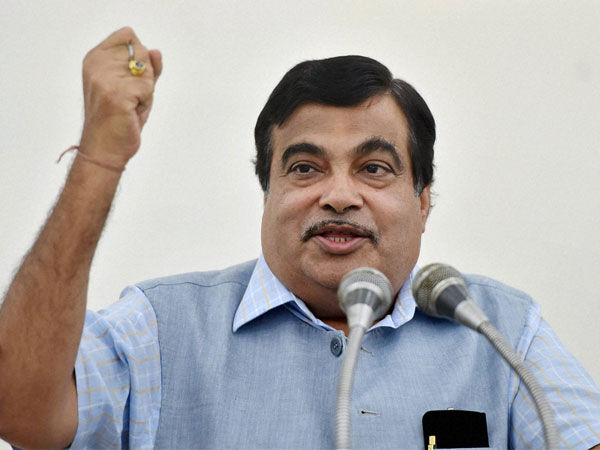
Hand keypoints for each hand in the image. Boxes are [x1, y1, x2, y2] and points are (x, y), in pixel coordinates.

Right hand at [79, 27, 161, 166]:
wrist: (105, 149)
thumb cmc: (119, 120)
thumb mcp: (135, 88)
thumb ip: (146, 68)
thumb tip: (155, 51)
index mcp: (95, 57)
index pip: (128, 35)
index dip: (139, 58)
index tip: (126, 81)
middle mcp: (96, 63)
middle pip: (142, 52)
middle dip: (145, 79)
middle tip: (129, 99)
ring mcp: (104, 77)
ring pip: (147, 72)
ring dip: (145, 93)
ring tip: (129, 107)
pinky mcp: (117, 93)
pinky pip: (148, 88)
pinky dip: (145, 103)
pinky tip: (130, 113)